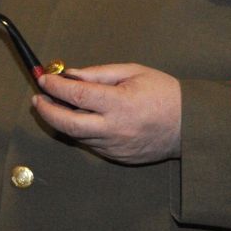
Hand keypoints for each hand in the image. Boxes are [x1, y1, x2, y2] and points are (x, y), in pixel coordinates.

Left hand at [31, 63, 180, 163]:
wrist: (191, 125)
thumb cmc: (164, 93)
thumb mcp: (133, 72)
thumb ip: (98, 74)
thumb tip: (69, 75)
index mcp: (120, 104)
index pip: (77, 95)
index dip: (55, 87)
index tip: (44, 79)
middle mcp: (115, 129)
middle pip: (67, 124)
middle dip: (47, 111)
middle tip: (38, 100)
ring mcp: (115, 147)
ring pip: (77, 135)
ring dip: (62, 121)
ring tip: (57, 105)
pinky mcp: (118, 157)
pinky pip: (91, 143)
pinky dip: (81, 131)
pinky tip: (81, 118)